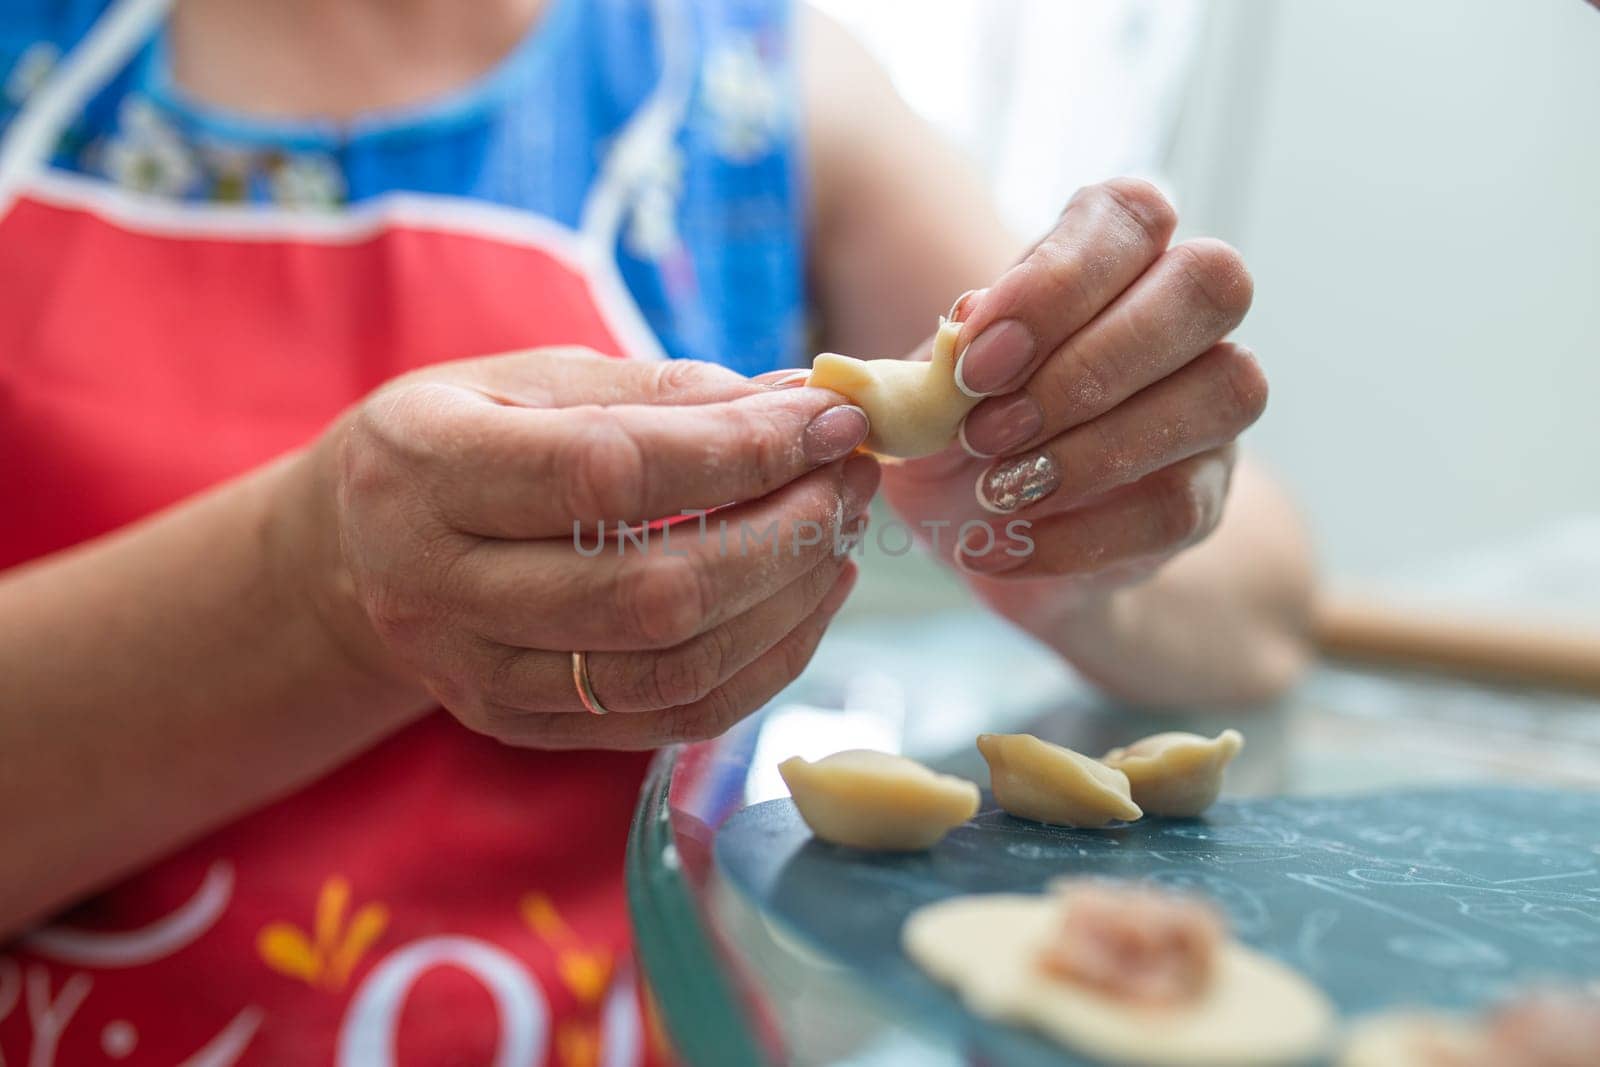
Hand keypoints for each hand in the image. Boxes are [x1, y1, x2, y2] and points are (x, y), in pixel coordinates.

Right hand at [293, 348, 876, 748]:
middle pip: (650, 591)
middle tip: (849, 477)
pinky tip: (807, 597)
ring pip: (671, 667)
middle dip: (782, 533)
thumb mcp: (535, 379)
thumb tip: (801, 402)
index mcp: (426, 468)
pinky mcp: (523, 727)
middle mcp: (437, 586)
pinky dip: (764, 662)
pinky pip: (671, 716)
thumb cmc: (462, 436)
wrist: (355, 550)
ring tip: (839, 530)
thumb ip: (663, 392)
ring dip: (787, 602)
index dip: (737, 452)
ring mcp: (477, 675)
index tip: (828, 421)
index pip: (607, 475)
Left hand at [881, 179, 1264, 632]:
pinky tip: (1006, 546)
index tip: (975, 357)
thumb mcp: (927, 392)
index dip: (1061, 279)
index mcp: (1111, 256)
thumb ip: (946, 356)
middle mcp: (1182, 315)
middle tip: (988, 428)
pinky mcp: (1206, 495)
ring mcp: (1210, 404)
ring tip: (999, 489)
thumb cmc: (957, 436)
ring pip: (1223, 389)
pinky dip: (1080, 534)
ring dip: (1097, 447)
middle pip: (1206, 284)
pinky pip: (1179, 505)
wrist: (983, 533)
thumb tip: (966, 324)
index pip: (1131, 214)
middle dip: (1091, 362)